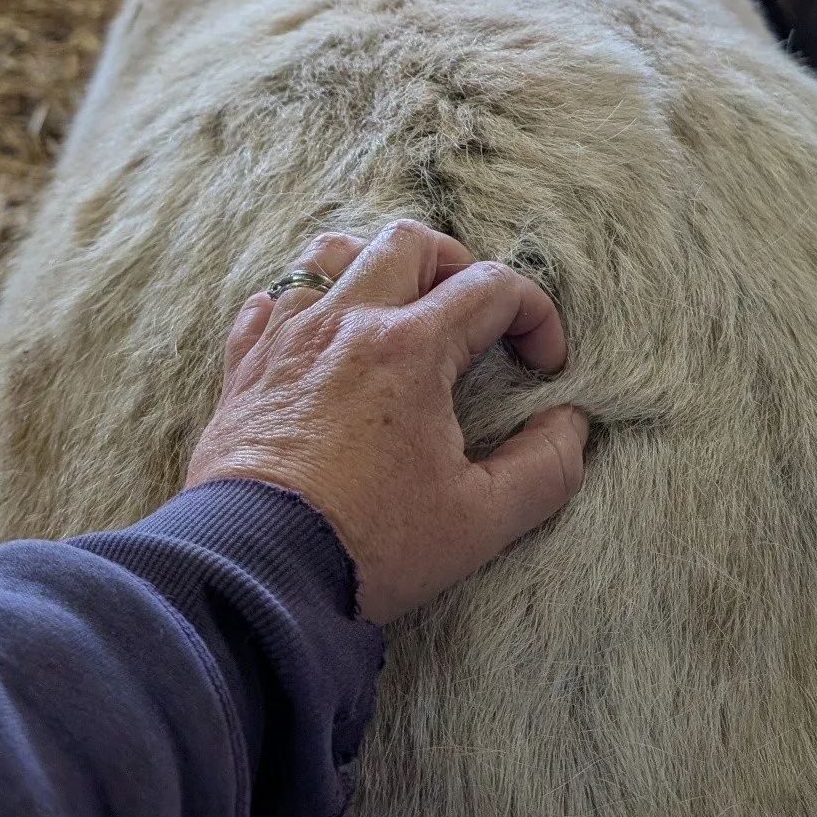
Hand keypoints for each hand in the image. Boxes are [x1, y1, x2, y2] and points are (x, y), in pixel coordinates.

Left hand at [184, 219, 589, 621]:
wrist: (253, 573)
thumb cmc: (368, 546)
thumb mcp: (479, 521)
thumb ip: (544, 468)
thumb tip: (570, 426)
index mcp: (411, 349)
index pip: (492, 288)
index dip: (536, 316)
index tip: (544, 366)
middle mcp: (347, 324)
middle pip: (409, 243)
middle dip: (456, 265)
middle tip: (475, 317)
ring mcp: (288, 339)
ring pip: (331, 253)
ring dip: (374, 266)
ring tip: (399, 309)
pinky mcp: (245, 368)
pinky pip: (268, 302)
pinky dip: (302, 303)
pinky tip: (321, 338)